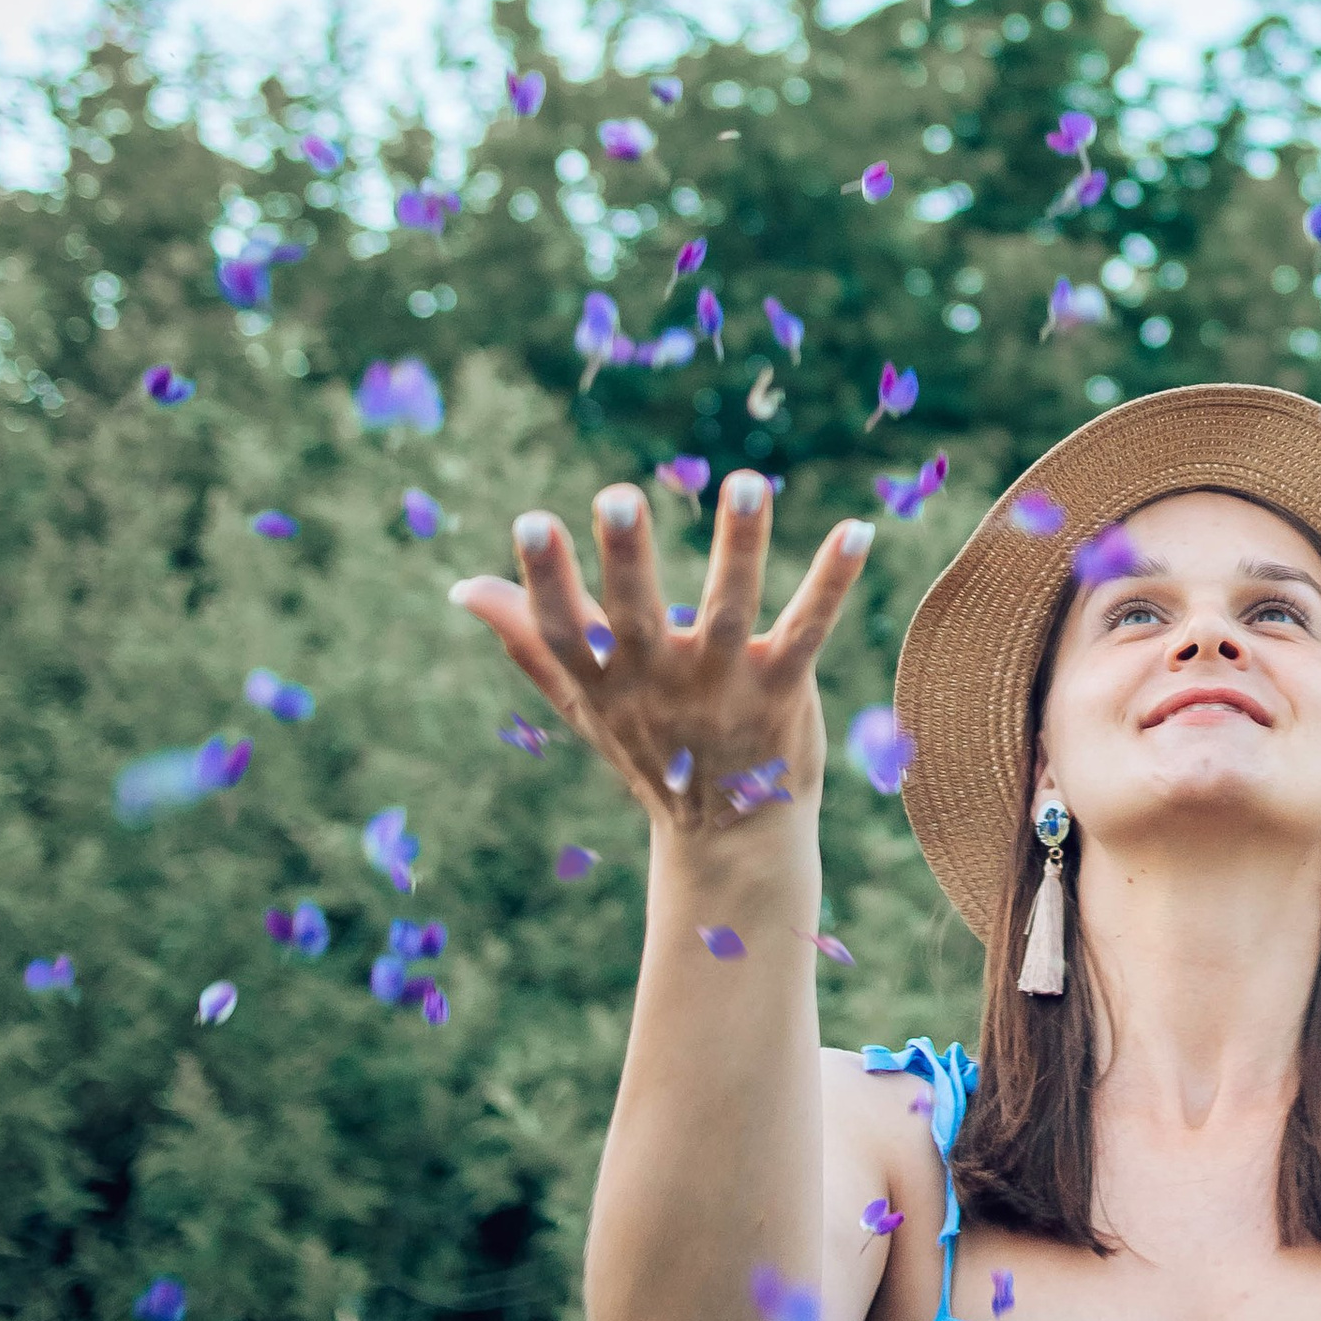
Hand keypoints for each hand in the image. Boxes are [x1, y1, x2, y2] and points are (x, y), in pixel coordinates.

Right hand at [448, 471, 872, 838]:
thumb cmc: (652, 751)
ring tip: (749, 481)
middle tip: (617, 497)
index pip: (566, 631)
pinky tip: (856, 529)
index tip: (531, 521)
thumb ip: (529, 641)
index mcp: (606, 683)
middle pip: (637, 619)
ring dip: (740, 548)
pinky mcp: (784, 690)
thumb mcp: (584, 702)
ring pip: (730, 612)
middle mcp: (660, 685)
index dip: (546, 581)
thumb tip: (463, 588)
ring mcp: (725, 688)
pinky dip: (832, 581)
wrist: (732, 839)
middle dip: (627, 560)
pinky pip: (809, 630)